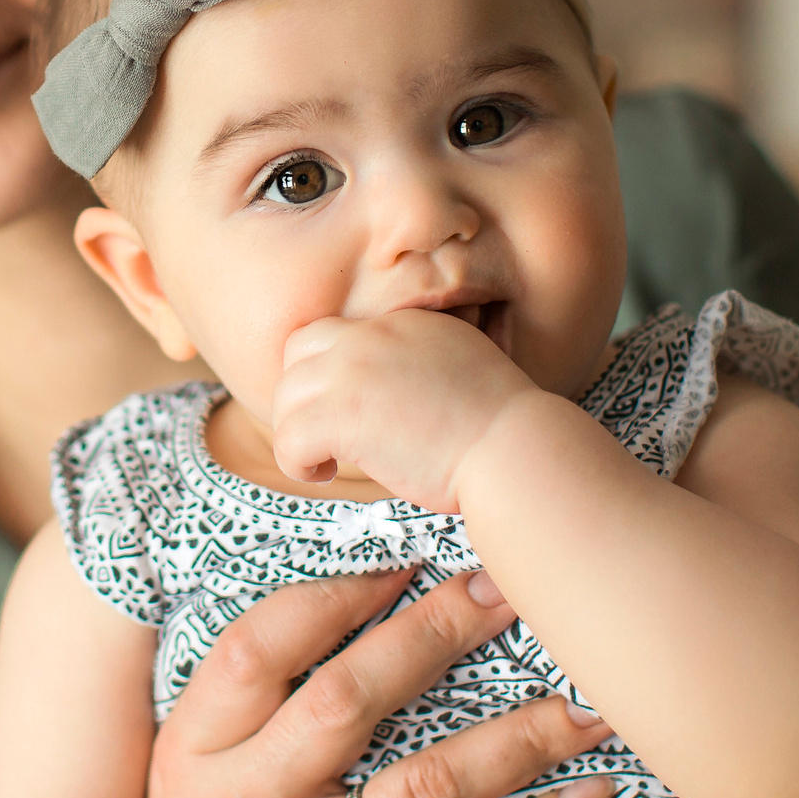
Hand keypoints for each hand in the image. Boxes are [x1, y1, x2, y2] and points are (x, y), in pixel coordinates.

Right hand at [89, 568, 614, 797]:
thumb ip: (245, 707)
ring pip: (423, 786)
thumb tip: (351, 597)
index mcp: (192, 752)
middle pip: (348, 699)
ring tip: (584, 702)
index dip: (334, 593)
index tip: (405, 557)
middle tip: (509, 589)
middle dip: (437, 634)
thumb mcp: (186, 780)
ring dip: (516, 736)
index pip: (257, 648)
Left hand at [271, 310, 544, 509]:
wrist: (513, 448)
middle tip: (324, 434)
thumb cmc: (499, 430)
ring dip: (298, 431)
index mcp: (400, 324)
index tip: (343, 407)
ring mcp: (352, 372)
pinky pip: (287, 437)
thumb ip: (416, 366)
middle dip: (302, 396)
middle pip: (297, 355)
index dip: (327, 372)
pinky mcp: (341, 415)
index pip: (333, 334)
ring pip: (285, 398)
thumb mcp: (459, 368)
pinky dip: (297, 462)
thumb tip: (390, 396)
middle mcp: (370, 336)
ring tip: (323, 459)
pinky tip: (322, 473)